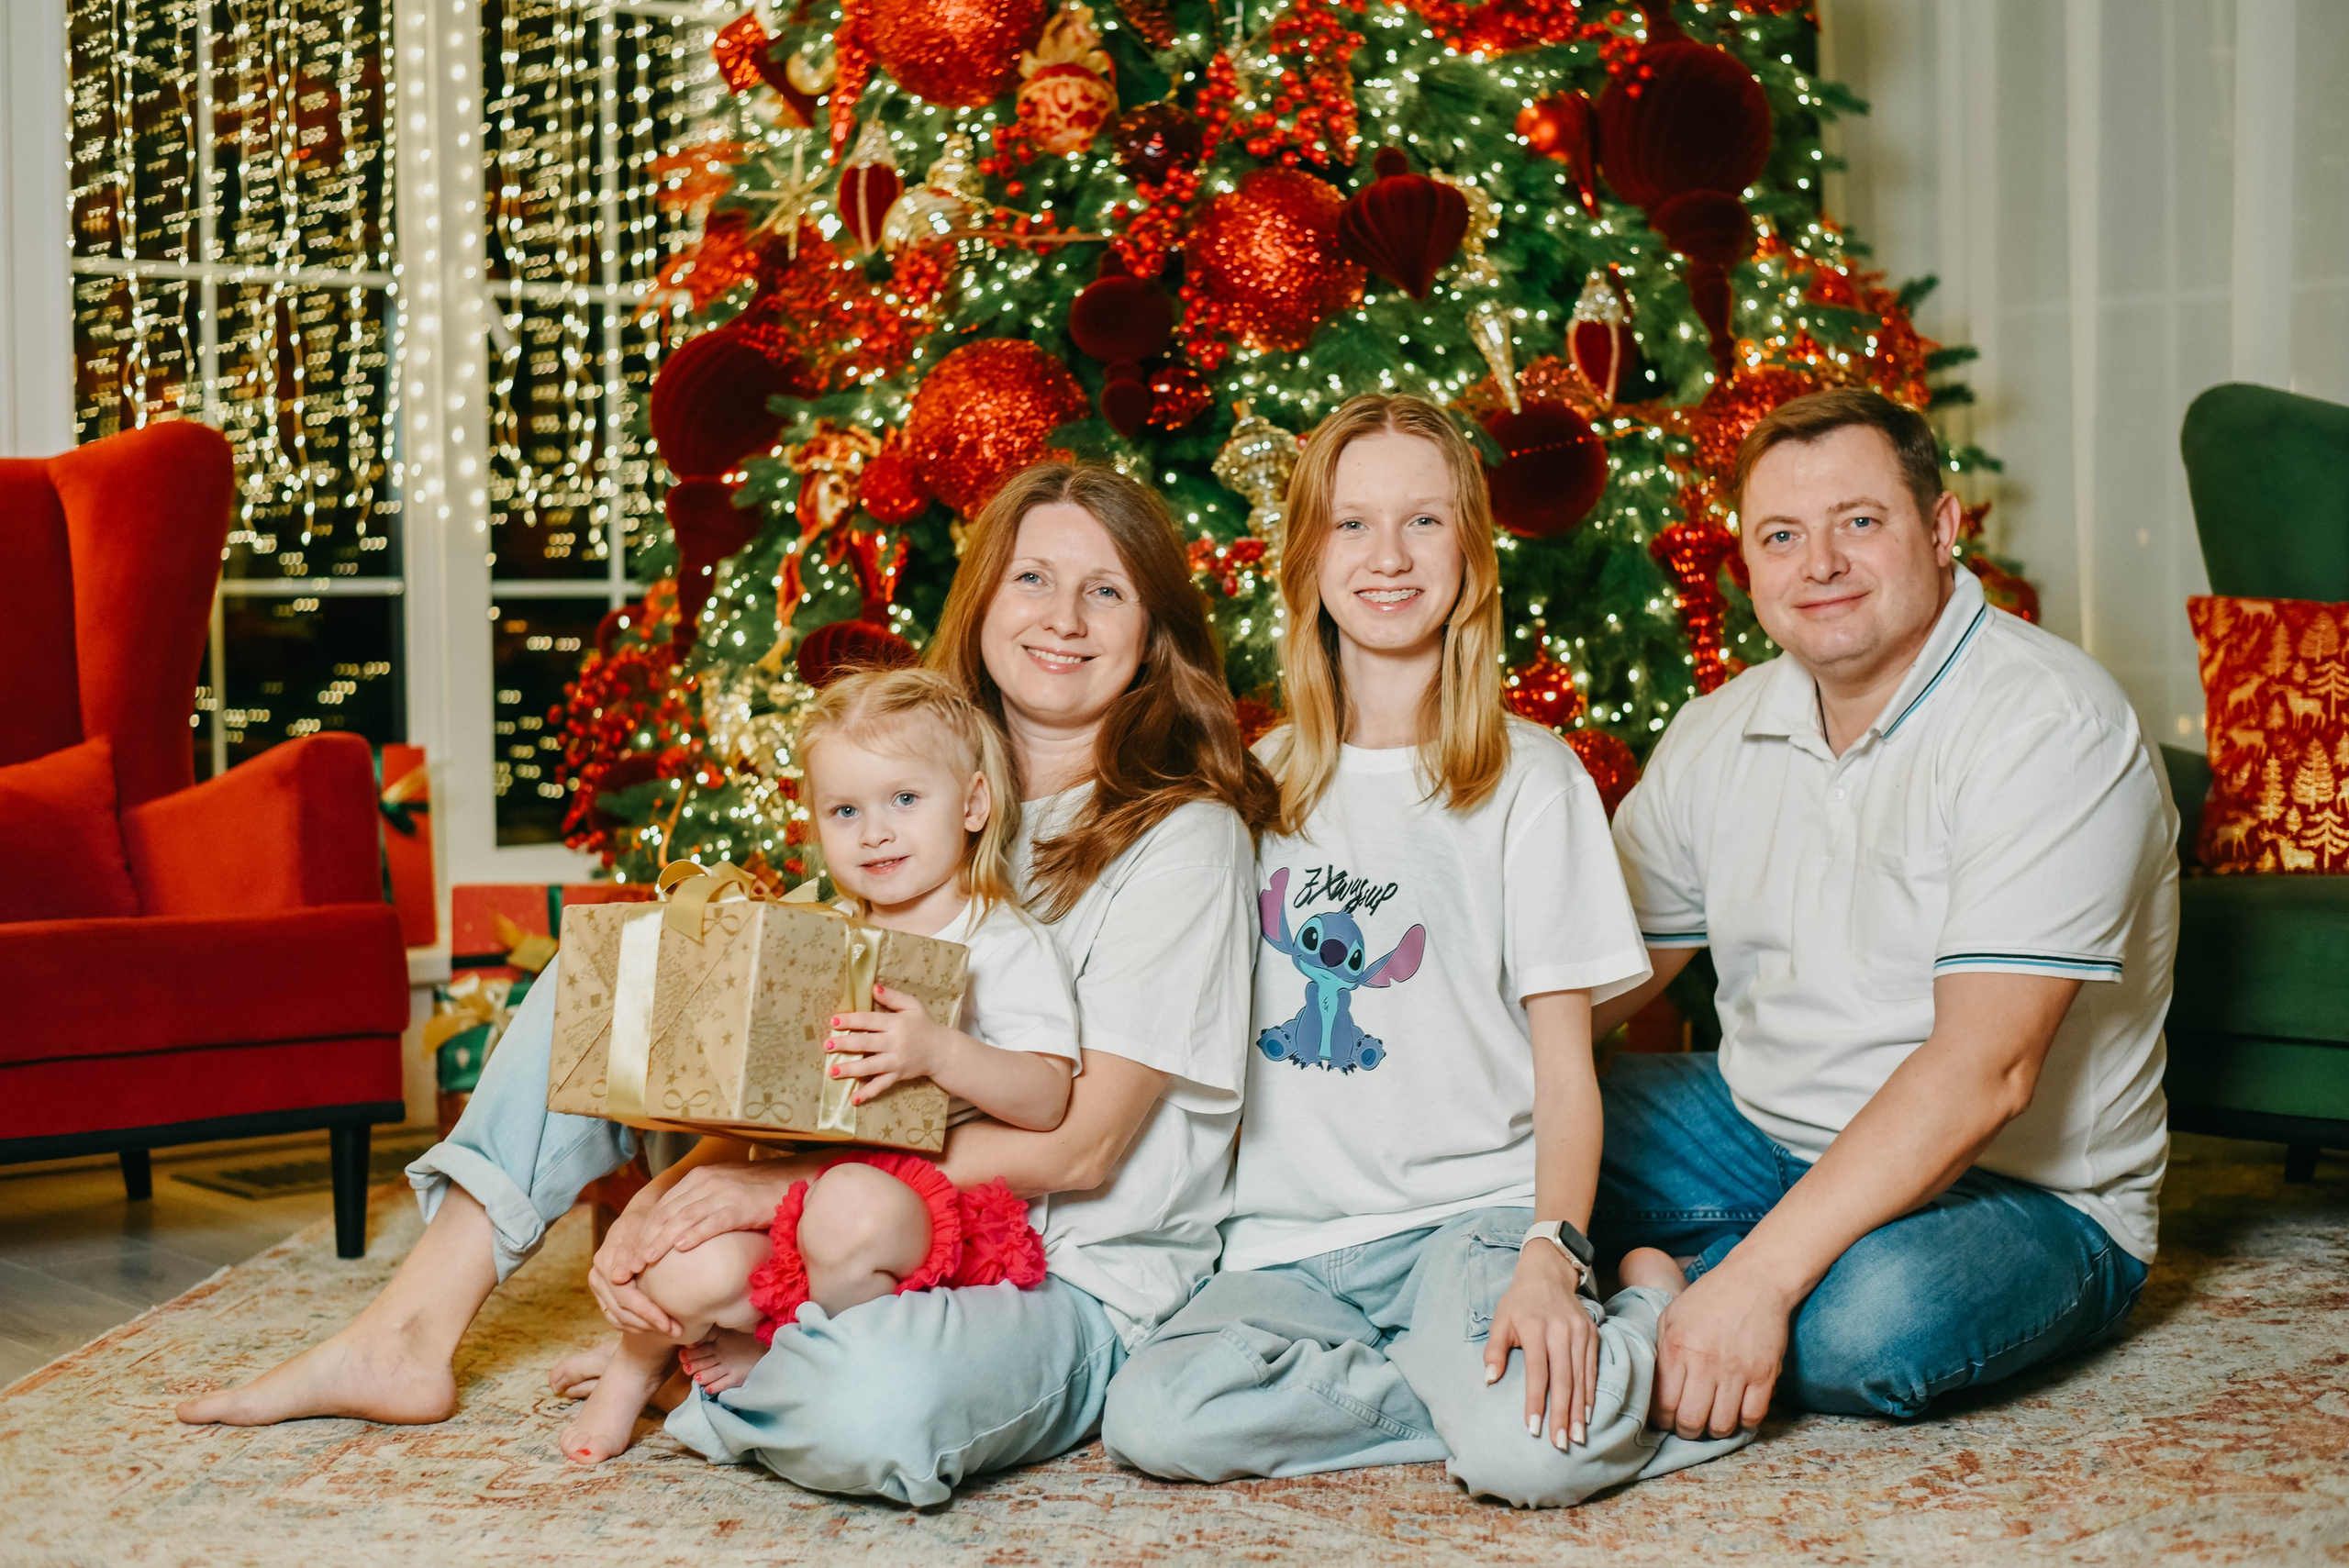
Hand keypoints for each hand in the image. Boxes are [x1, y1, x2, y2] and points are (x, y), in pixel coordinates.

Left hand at [587, 1159, 806, 1337]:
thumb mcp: (723, 1194)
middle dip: (642, 1242)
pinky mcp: (741, 1205)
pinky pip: (712, 1221)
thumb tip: (678, 1235)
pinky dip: (695, 1234)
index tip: (625, 1258)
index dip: (639, 1234)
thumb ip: (700, 1207)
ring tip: (644, 1262)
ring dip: (660, 1242)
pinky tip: (681, 1250)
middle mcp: (705, 1183)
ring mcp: (722, 1193)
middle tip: (626, 1268)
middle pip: (664, 1215)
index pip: (660, 1208)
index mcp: (698, 1179)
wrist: (795, 1179)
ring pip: (682, 1218)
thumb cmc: (760, 1192)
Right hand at [588, 1198, 683, 1336]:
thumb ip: (633, 1250)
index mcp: (605, 1261)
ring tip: (671, 1332)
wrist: (639, 1221)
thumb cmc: (647, 1222)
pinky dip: (636, 1326)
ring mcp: (599, 1288)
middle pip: (620, 1310)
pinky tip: (657, 1328)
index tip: (670, 1323)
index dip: (648, 1312)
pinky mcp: (605, 1296)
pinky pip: (617, 1318)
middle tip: (676, 1332)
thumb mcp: (644, 1229)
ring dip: (644, 1328)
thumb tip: (619, 1277)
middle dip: (649, 1323)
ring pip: (617, 1318)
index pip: (625, 1295)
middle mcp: (597, 1276)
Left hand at [826, 984, 955, 1103]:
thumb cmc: (924, 1025)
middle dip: (845, 1044)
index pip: (869, 1020)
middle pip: (866, 1043)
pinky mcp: (897, 1076)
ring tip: (832, 1071)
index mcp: (896, 1023)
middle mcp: (894, 1043)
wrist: (941, 1051)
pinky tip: (853, 1099)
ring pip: (870, 1066)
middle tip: (827, 1045)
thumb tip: (872, 987)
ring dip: (850, 1069)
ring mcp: (895, 1061)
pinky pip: (881, 1085)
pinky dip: (868, 1093)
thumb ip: (892, 997)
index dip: (851, 1020)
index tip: (834, 1021)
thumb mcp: (912, 1006)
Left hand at [1484, 1242, 1597, 1448]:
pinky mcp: (1592, 1334)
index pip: (1537, 1372)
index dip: (1536, 1401)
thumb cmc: (1518, 1302)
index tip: (1533, 1428)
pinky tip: (1589, 1414)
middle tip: (1561, 1444)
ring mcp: (1580, 1332)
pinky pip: (1592, 1369)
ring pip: (1580, 1377)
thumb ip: (1494, 1350)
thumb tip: (1489, 1379)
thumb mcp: (1500, 1320)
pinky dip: (1590, 1393)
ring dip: (1580, 1410)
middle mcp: (1561, 1330)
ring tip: (1577, 1438)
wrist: (1547, 1273)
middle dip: (1562, 1414)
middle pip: (1563, 1379)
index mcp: (1535, 1328)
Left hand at [1652, 1259, 1790, 1438]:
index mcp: (1677, 1348)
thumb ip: (1661, 1353)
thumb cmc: (1709, 1298)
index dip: (1662, 1421)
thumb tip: (1654, 1390)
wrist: (1755, 1280)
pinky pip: (1753, 1416)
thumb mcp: (1671, 1317)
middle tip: (1688, 1425)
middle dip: (1686, 1431)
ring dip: (1714, 1430)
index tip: (1665, 1419)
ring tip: (1712, 1420)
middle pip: (1691, 1422)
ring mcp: (1737, 1370)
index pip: (1664, 1404)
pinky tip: (1736, 1411)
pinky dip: (1743, 1422)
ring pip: (1722, 1425)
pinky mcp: (1765, 1374)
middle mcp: (1705, 1362)